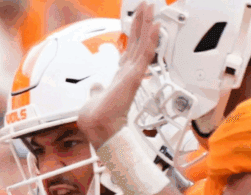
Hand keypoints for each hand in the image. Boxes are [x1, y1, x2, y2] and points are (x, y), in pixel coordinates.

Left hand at [77, 1, 159, 148]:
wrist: (99, 127)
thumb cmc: (98, 117)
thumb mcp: (95, 97)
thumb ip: (97, 90)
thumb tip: (96, 86)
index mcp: (121, 76)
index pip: (130, 49)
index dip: (134, 33)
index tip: (139, 19)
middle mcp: (130, 73)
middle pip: (138, 42)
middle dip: (142, 22)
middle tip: (148, 5)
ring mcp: (133, 74)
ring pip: (143, 44)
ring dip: (147, 25)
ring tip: (152, 8)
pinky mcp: (134, 76)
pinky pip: (145, 55)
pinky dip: (150, 40)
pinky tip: (155, 26)